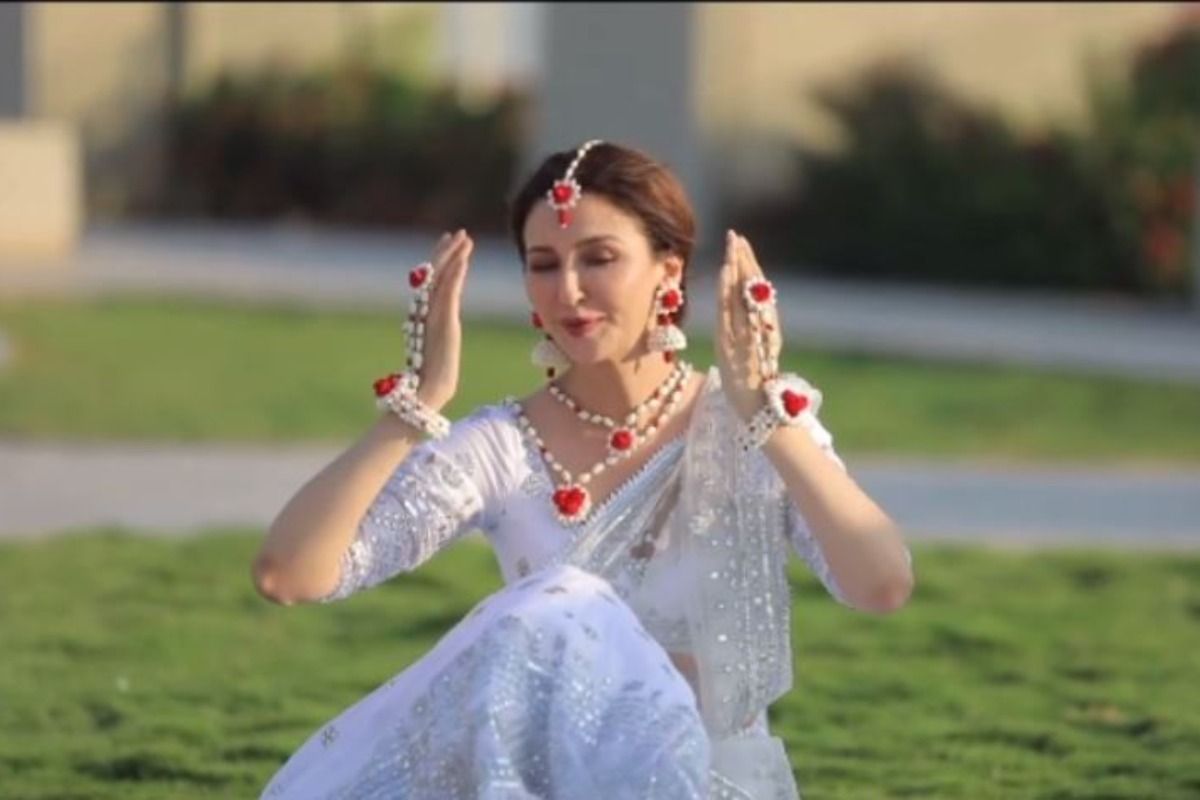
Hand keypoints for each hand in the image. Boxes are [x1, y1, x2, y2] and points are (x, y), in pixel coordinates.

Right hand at [414, 229, 472, 410]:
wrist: (427, 395)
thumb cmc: (432, 384)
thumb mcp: (438, 356)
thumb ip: (437, 342)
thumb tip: (439, 342)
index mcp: (424, 319)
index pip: (432, 284)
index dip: (440, 263)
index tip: (448, 245)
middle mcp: (425, 314)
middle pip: (434, 275)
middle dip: (446, 252)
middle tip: (458, 233)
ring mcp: (432, 317)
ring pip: (441, 278)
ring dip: (453, 256)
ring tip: (465, 238)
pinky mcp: (443, 322)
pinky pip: (448, 291)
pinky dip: (455, 273)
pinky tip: (463, 258)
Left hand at [715, 230, 781, 422]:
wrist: (762, 412)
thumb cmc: (756, 386)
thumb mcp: (753, 353)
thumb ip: (749, 333)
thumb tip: (744, 315)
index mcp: (765, 327)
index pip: (755, 289)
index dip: (747, 265)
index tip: (740, 242)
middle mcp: (760, 328)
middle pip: (752, 287)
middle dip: (743, 260)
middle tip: (735, 235)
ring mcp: (749, 336)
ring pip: (744, 297)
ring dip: (737, 270)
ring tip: (732, 248)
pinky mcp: (738, 347)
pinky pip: (734, 315)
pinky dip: (730, 295)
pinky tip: (725, 277)